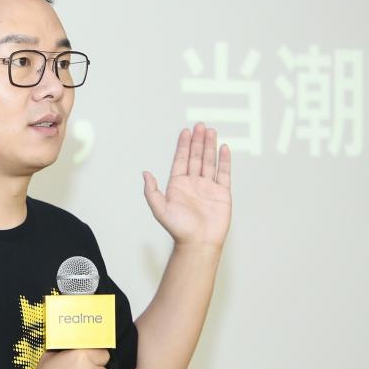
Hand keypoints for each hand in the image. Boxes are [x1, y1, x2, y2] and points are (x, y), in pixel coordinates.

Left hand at [143, 121, 231, 248]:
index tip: (186, 131)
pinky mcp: (222, 193)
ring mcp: (208, 187)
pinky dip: (224, 160)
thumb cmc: (179, 229)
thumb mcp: (159, 209)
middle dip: (197, 141)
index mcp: (178, 185)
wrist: (198, 243)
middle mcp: (193, 184)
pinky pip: (223, 173)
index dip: (183, 145)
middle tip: (200, 125)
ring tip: (210, 131)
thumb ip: (152, 191)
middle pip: (195, 157)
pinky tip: (223, 148)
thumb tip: (145, 173)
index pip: (181, 160)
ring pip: (209, 162)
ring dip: (209, 146)